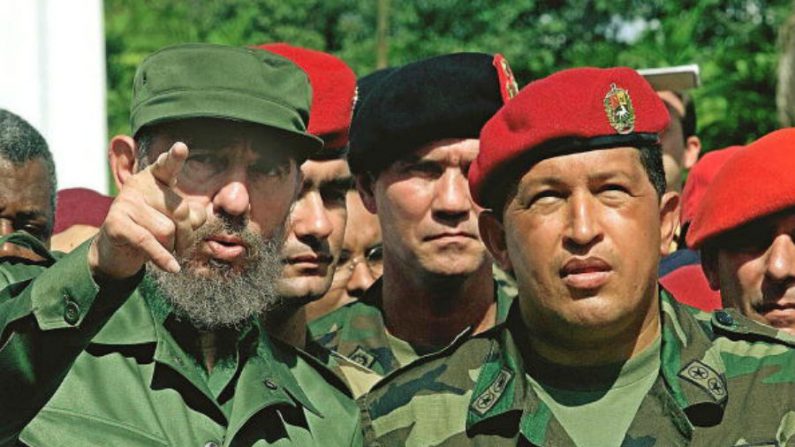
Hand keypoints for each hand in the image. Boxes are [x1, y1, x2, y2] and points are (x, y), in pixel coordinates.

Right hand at [88, 142, 206, 279]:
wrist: (116, 251)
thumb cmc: (151, 229)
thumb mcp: (174, 219)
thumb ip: (190, 215)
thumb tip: (195, 217)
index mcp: (155, 178)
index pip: (167, 166)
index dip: (174, 158)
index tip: (181, 147)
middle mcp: (139, 185)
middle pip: (180, 211)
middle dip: (186, 235)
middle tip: (181, 247)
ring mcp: (125, 202)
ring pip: (167, 230)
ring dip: (170, 247)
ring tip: (160, 248)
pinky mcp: (115, 223)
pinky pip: (149, 242)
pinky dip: (162, 258)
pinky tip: (173, 268)